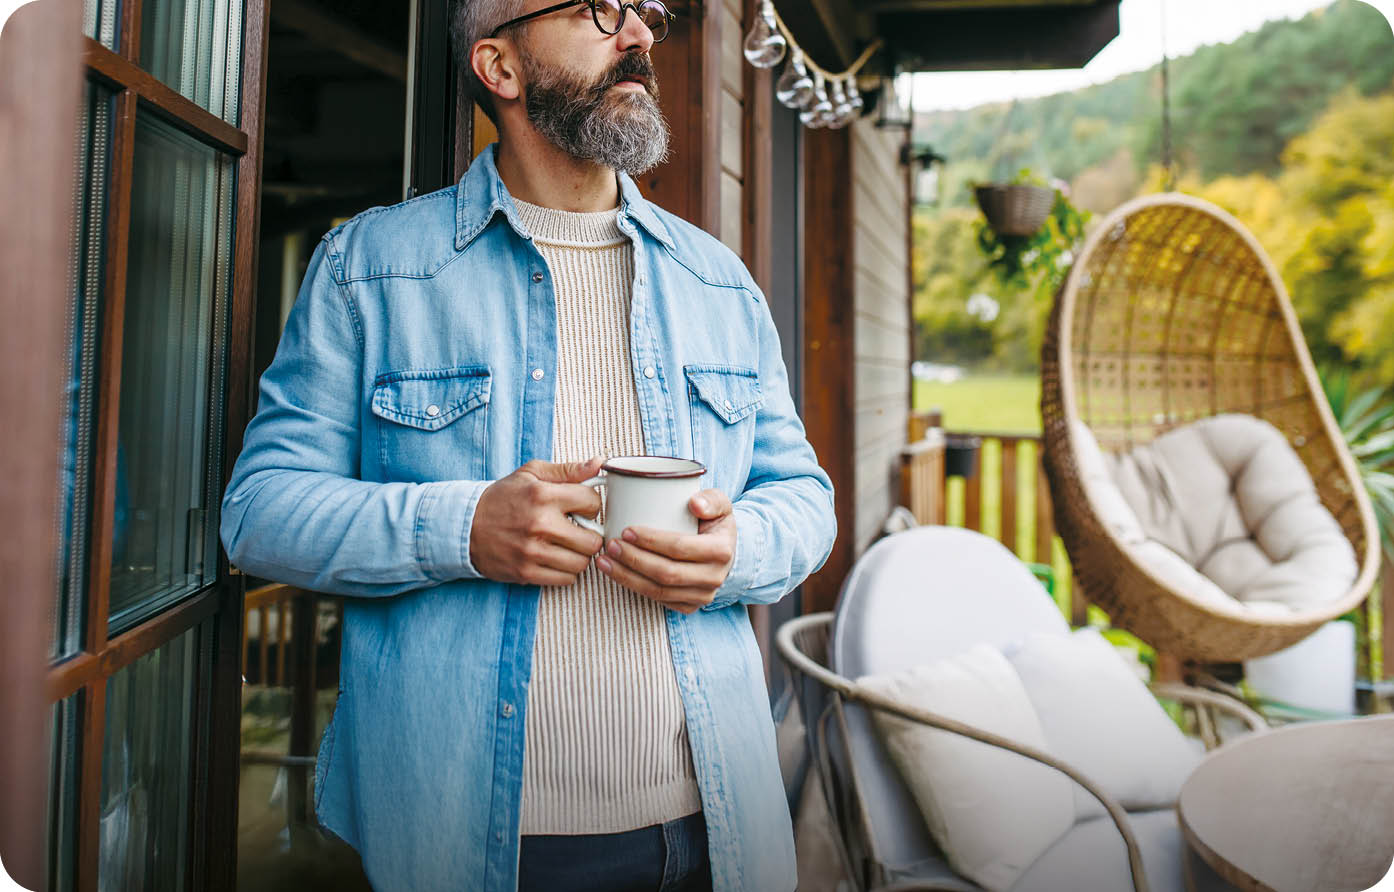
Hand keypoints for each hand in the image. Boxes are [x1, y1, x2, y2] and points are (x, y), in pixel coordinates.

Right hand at [469, 457, 604, 585]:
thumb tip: (599, 463)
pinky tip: (555, 558)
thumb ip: (568, 470)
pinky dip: (566, 571)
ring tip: (566, 545)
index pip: (593, 503)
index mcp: (543, 495)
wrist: (465, 526)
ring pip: (581, 563)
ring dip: (579, 555)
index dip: (591, 505)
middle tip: (579, 531)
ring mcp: (532, 551)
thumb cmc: (502, 498)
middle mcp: (540, 524)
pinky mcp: (526, 573)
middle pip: (593, 540)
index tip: (581, 508)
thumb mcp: (531, 474)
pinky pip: (566, 579)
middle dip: (590, 535)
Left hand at [595, 488, 736, 613]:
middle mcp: (714, 577)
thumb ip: (711, 499)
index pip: (680, 548)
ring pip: (658, 591)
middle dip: (634, 560)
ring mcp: (702, 595)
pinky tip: (617, 573)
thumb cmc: (714, 522)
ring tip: (605, 561)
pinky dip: (634, 587)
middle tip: (612, 545)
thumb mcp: (719, 504)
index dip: (651, 541)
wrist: (724, 551)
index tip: (627, 530)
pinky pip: (658, 600)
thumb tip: (694, 504)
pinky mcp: (689, 606)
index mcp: (721, 551)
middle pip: (666, 573)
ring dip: (627, 577)